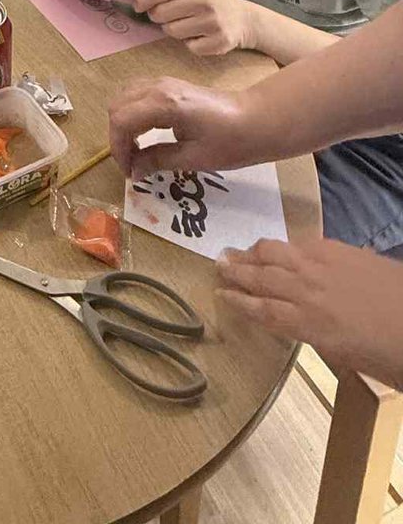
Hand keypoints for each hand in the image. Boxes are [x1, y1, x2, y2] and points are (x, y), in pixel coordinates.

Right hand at [108, 77, 263, 179]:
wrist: (259, 120)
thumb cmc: (232, 141)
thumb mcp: (194, 158)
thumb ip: (157, 161)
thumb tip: (134, 172)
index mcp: (164, 104)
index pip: (121, 121)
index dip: (118, 149)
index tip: (129, 172)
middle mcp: (158, 87)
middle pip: (117, 106)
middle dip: (117, 136)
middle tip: (132, 162)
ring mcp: (163, 82)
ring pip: (124, 97)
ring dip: (123, 123)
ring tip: (137, 148)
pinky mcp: (169, 85)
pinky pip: (136, 94)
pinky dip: (132, 113)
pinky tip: (145, 133)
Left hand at [135, 0, 256, 56]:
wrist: (244, 18)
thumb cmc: (210, 0)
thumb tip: (138, 1)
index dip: (142, 1)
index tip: (139, 6)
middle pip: (159, 14)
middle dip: (160, 17)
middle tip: (172, 16)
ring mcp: (213, 21)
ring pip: (172, 32)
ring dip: (176, 30)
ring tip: (190, 24)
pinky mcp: (219, 41)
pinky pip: (189, 47)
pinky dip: (192, 44)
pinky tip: (202, 35)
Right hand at [218, 237, 402, 388]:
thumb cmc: (393, 353)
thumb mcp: (353, 359)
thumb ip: (322, 338)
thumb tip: (304, 327)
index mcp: (311, 324)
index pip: (263, 310)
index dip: (239, 302)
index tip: (220, 294)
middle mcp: (309, 291)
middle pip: (262, 278)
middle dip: (237, 272)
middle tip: (218, 265)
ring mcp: (324, 265)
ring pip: (276, 253)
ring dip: (253, 253)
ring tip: (237, 252)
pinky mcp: (340, 249)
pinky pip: (303, 244)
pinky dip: (285, 246)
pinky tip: (279, 248)